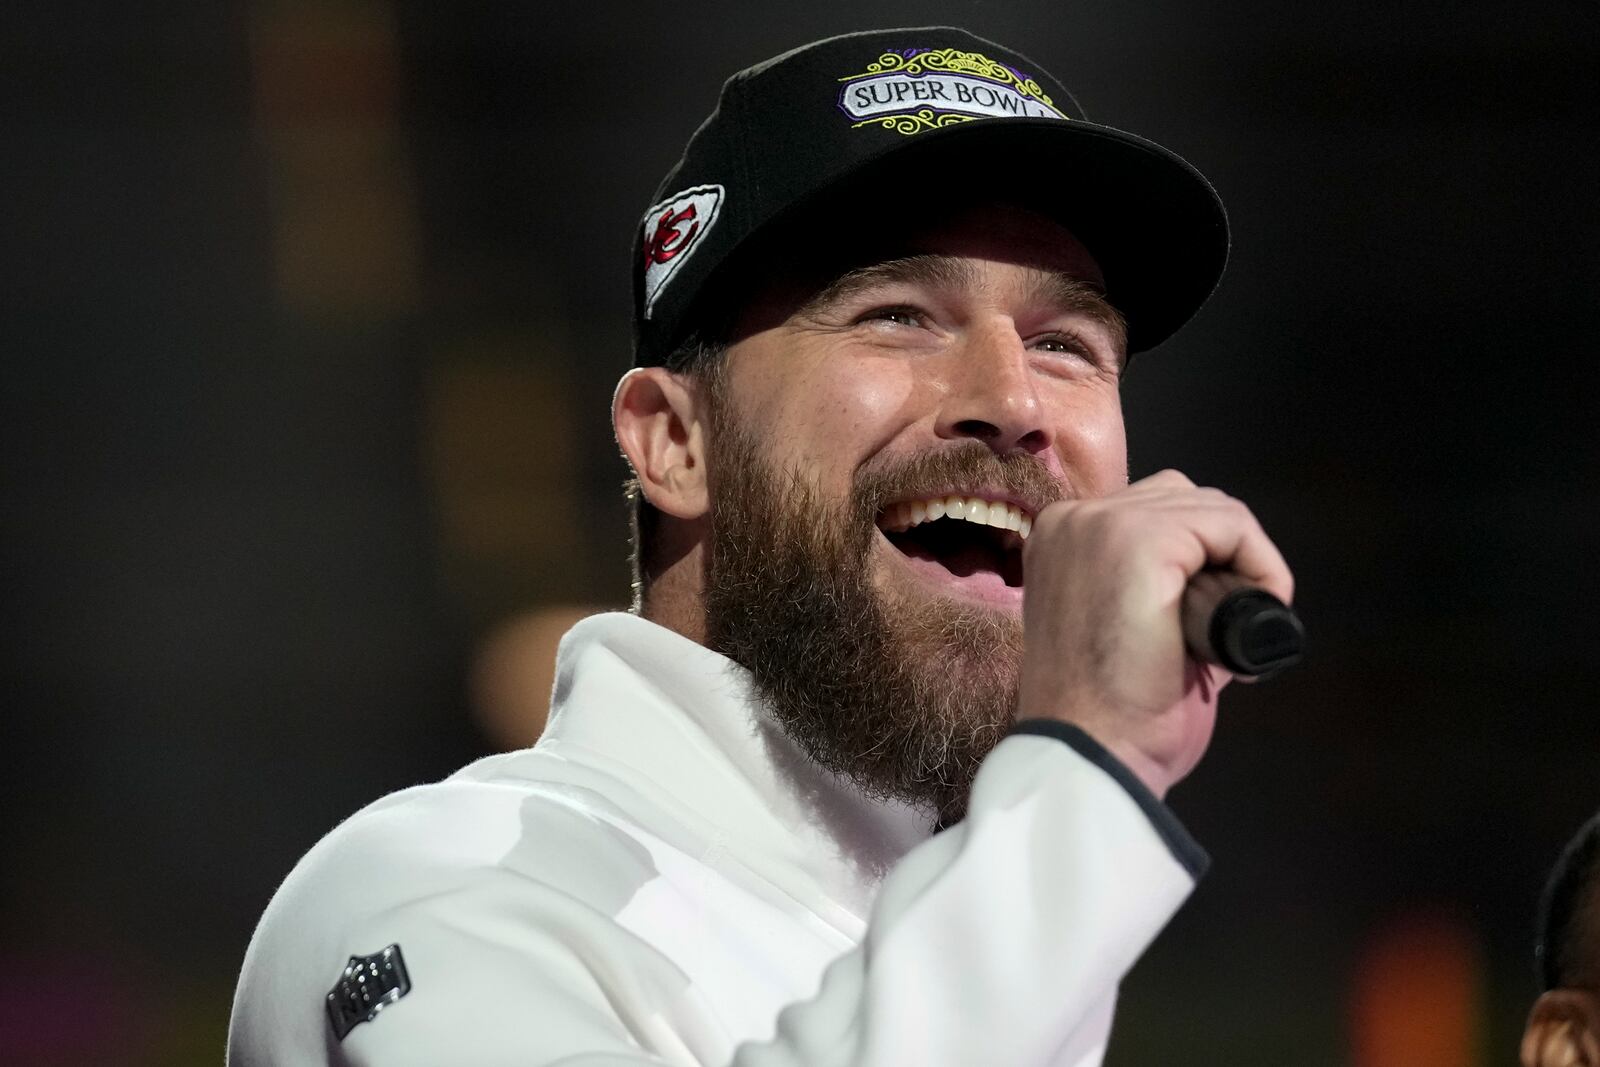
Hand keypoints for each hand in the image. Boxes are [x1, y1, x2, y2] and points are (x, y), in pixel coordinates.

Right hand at [1017, 469, 1293, 797]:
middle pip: (1183, 500)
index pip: (1151, 513)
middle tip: (1220, 631)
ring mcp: (1103, 523)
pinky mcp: (1142, 540)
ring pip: (1210, 509)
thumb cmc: (1106, 715)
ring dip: (1240, 560)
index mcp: (1059, 539)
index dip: (1196, 563)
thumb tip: (1214, 578)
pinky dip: (1261, 565)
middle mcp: (1072, 519)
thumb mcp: (1117, 629)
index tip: (1203, 628)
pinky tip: (1257, 611)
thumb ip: (1152, 588)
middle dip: (1219, 557)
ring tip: (1232, 624)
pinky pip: (1230, 526)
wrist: (1092, 754)